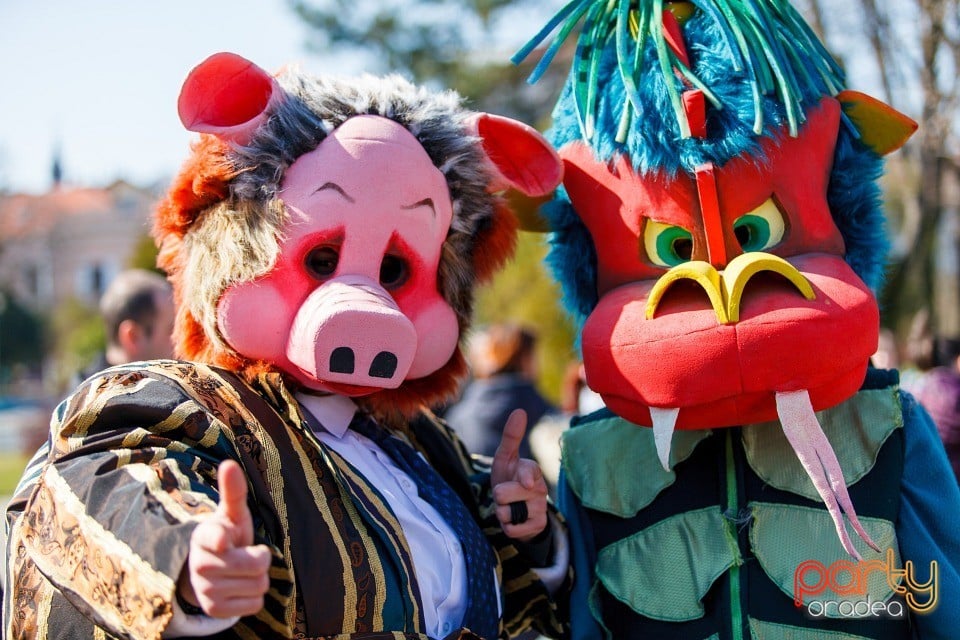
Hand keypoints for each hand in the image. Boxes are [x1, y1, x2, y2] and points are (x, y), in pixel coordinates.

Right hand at [178, 459, 271, 617]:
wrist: (212, 571)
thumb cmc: (229, 536)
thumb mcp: (233, 515)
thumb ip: (234, 492)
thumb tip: (229, 463)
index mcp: (204, 535)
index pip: (213, 537)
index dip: (220, 539)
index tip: (224, 540)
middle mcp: (200, 564)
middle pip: (256, 565)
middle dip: (261, 558)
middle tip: (248, 554)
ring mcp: (205, 589)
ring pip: (258, 586)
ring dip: (259, 579)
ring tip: (243, 571)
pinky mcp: (214, 610)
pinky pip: (254, 606)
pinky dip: (253, 598)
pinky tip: (240, 588)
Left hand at [490, 409, 548, 541]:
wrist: (517, 507)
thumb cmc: (508, 478)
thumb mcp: (505, 458)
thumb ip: (511, 437)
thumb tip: (520, 411)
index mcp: (533, 470)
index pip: (527, 472)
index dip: (523, 477)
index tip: (527, 482)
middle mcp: (540, 489)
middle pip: (504, 494)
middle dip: (498, 495)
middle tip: (505, 494)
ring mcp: (540, 508)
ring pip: (506, 513)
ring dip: (502, 511)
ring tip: (510, 506)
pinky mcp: (538, 526)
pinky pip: (512, 529)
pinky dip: (508, 526)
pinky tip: (515, 520)